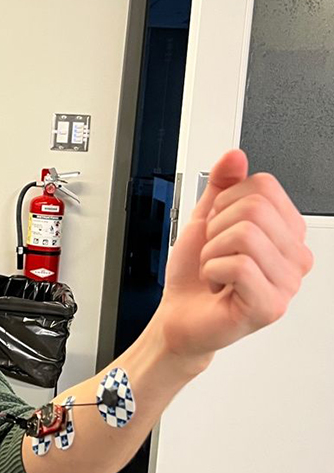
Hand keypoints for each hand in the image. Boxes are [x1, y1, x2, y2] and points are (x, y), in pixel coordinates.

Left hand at [154, 149, 312, 364]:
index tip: (218, 231)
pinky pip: (239, 265)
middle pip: (254, 208)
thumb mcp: (204, 221)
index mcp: (287, 232)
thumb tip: (234, 156)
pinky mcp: (270, 306)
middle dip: (216, 230)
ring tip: (214, 271)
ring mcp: (287, 283)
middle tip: (214, 255)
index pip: (263, 186)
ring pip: (245, 235)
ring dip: (212, 253)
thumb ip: (221, 186)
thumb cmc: (193, 277)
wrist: (178, 317)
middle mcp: (295, 256)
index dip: (225, 204)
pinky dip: (212, 271)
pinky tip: (217, 286)